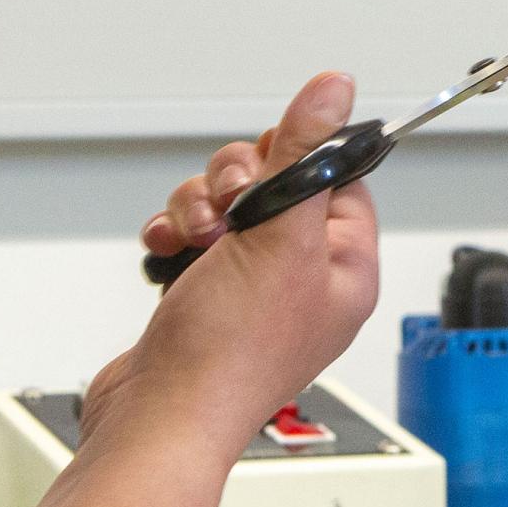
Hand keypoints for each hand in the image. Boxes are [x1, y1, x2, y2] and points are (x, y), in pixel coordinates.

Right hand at [93, 72, 380, 441]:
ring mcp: (254, 286)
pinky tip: (169, 251)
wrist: (161, 416)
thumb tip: (334, 91)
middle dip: (238, 182)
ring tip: (196, 241)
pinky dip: (176, 232)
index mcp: (346, 268)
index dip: (302, 158)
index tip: (273, 162)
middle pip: (278, 182)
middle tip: (230, 211)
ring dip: (200, 207)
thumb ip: (305, 155)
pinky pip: (195, 233)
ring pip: (229, 202)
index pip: (342, 178)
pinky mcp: (208, 294)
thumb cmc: (229, 354)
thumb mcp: (280, 235)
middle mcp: (305, 277)